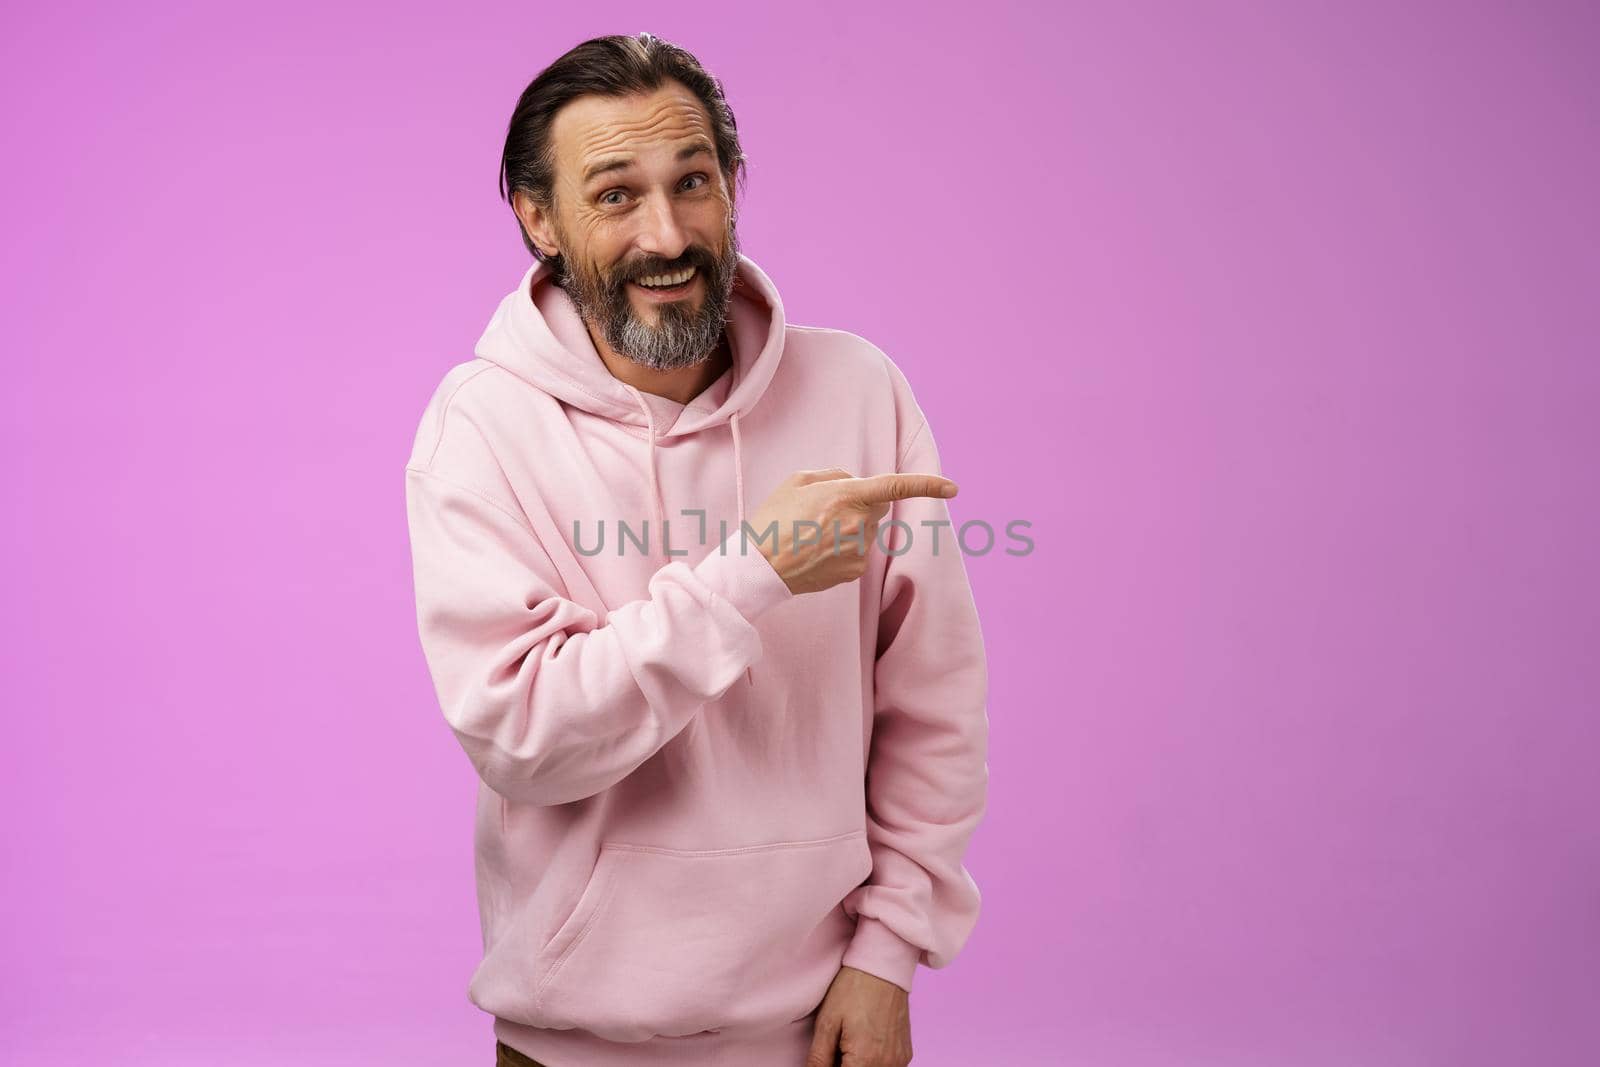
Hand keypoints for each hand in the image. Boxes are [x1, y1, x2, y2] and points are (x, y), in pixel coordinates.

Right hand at [746, 468, 958, 595]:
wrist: (760, 567)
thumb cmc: (774, 519)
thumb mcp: (798, 481)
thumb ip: (835, 477)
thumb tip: (854, 485)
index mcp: (847, 496)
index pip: (896, 487)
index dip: (928, 485)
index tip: (952, 488)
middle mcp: (860, 523)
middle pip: (878, 507)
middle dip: (863, 503)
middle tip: (826, 510)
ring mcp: (860, 550)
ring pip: (868, 530)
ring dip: (852, 527)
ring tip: (815, 533)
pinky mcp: (855, 570)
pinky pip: (859, 551)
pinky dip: (845, 548)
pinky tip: (818, 550)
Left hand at [804, 965, 912, 1066]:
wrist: (883, 965)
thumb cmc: (853, 989)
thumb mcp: (828, 1023)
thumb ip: (819, 1059)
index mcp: (865, 1061)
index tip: (826, 1057)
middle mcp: (887, 1065)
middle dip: (843, 1066)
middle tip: (835, 1048)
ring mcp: (899, 1060)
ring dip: (858, 1065)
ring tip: (849, 1044)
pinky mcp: (905, 1053)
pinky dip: (873, 1062)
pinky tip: (864, 1043)